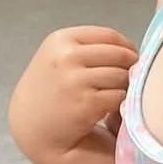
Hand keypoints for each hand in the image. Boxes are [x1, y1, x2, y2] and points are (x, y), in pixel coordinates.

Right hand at [8, 26, 137, 163]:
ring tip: (111, 95)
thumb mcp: (59, 58)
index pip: (110, 36)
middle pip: (120, 55)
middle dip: (129, 67)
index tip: (130, 58)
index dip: (127, 47)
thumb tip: (131, 51)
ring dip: (124, 87)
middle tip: (125, 80)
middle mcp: (66, 57)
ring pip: (121, 76)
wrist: (32, 127)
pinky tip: (106, 108)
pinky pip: (118, 97)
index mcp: (60, 40)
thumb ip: (89, 49)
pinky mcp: (86, 104)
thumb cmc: (50, 91)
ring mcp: (75, 81)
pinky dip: (119, 103)